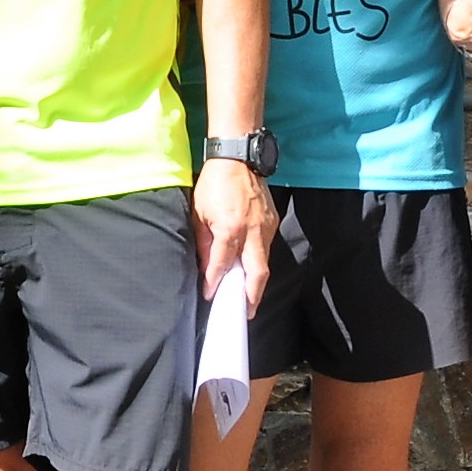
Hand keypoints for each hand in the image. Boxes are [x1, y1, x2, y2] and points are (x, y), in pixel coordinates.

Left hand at [194, 155, 275, 304]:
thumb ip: (203, 241)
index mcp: (230, 228)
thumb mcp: (199, 212)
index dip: (214, 283)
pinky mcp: (272, 222)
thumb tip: (205, 265)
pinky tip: (250, 268)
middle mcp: (252, 231)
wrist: (238, 158)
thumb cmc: (214, 183)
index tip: (210, 296)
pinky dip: (258, 261)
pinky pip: (266, 248)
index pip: (222, 264)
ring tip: (247, 296)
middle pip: (256, 273)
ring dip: (256, 281)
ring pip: (264, 262)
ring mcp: (266, 227)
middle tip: (246, 312)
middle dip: (251, 296)